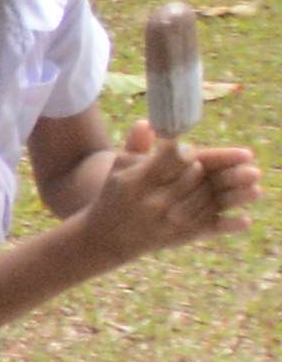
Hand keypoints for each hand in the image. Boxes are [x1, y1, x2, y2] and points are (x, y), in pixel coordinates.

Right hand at [80, 122, 255, 264]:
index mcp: (138, 181)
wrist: (106, 238)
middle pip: (194, 181)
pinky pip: (208, 229)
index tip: (196, 150)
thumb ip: (134, 145)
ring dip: (235, 193)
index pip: (168, 162)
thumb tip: (148, 122)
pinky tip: (245, 220)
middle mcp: (155, 202)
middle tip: (247, 162)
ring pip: (207, 203)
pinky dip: (227, 226)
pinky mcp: (180, 236)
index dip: (185, 155)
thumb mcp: (117, 168)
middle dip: (222, 171)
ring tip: (255, 182)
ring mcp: (170, 221)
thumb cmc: (114, 196)